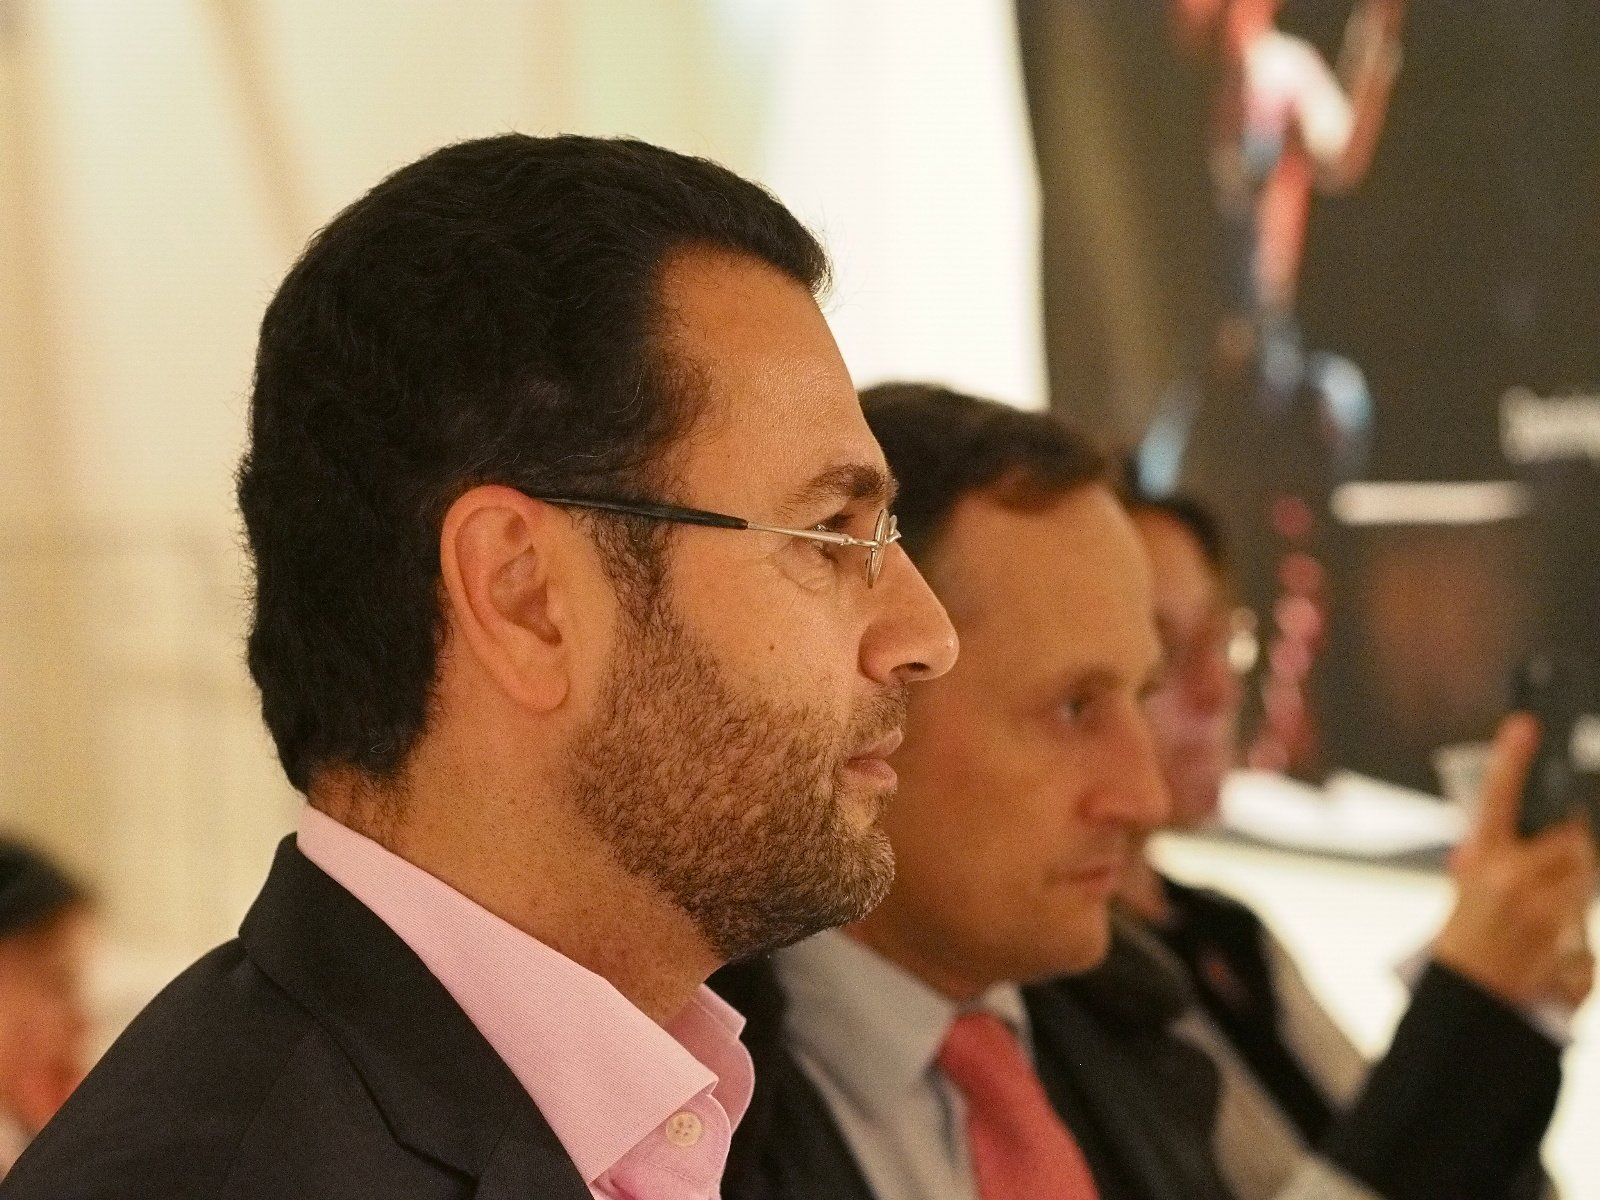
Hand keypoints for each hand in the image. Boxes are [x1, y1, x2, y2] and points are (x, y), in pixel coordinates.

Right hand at [1433, 714, 1596, 1009]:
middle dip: (1573, 847)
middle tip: (1555, 862)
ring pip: (1588, 885)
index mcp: (1483, 867)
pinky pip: (1593, 934)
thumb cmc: (1460, 947)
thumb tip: (1500, 840)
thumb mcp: (1462, 893)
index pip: (1500, 799)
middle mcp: (1518, 887)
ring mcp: (1552, 922)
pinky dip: (1579, 943)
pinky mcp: (1579, 956)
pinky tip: (1552, 955)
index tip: (1526, 725)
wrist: (1469, 1009)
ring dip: (1574, 893)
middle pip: (1575, 843)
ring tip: (1543, 915)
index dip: (1514, 759)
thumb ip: (1487, 862)